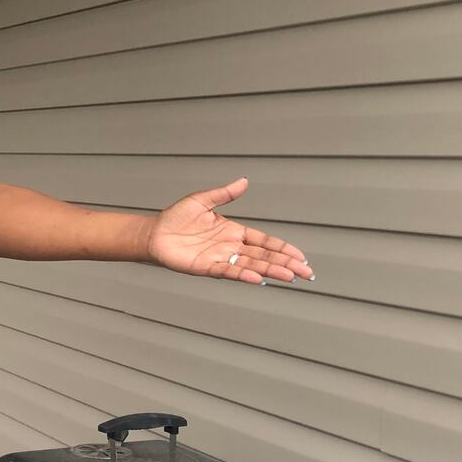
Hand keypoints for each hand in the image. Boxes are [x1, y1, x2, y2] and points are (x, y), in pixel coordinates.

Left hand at [146, 178, 313, 285]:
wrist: (154, 233)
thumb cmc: (176, 218)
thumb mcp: (202, 201)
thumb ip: (224, 194)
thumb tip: (244, 181)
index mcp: (233, 232)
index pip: (264, 241)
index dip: (283, 248)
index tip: (300, 255)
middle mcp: (231, 247)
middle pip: (264, 256)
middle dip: (286, 263)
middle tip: (307, 272)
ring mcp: (220, 258)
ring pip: (251, 266)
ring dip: (271, 271)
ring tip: (291, 277)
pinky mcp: (206, 267)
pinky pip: (228, 272)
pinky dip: (244, 276)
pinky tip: (259, 279)